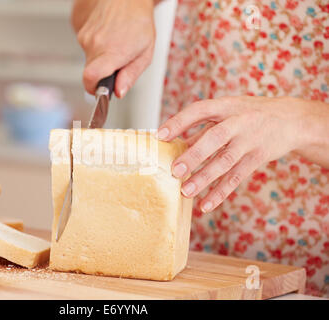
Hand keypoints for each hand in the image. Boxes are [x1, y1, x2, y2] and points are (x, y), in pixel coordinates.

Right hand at [71, 0, 155, 97]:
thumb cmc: (139, 21)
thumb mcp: (145, 53)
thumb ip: (130, 76)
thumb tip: (118, 92)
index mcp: (112, 52)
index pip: (90, 78)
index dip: (93, 89)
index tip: (101, 91)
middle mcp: (95, 44)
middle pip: (91, 72)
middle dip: (103, 73)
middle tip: (118, 62)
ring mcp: (85, 36)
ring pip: (89, 60)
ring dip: (101, 58)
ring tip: (115, 44)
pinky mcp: (80, 31)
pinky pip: (86, 47)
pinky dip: (96, 47)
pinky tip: (108, 36)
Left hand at [157, 96, 328, 212]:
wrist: (291, 120)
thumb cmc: (248, 115)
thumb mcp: (227, 112)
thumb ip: (202, 128)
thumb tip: (173, 144)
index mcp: (226, 106)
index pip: (200, 110)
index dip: (180, 122)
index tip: (160, 135)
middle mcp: (239, 122)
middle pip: (215, 138)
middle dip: (194, 155)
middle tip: (174, 171)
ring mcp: (250, 141)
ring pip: (225, 162)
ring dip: (204, 178)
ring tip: (185, 192)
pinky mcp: (257, 158)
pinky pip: (236, 178)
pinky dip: (220, 193)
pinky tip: (205, 205)